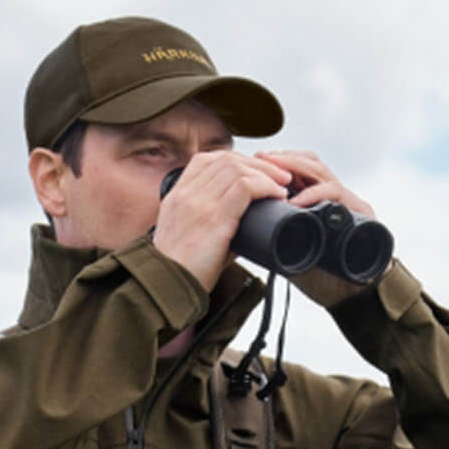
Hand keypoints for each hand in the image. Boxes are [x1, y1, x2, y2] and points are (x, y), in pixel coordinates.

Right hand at [153, 150, 291, 291]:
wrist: (167, 288)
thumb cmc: (181, 271)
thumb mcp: (190, 238)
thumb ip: (213, 225)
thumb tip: (247, 227)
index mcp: (177, 197)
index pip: (207, 160)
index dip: (236, 160)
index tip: (255, 171)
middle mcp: (186, 194)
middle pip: (226, 160)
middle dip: (258, 164)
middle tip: (279, 176)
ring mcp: (198, 204)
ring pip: (238, 169)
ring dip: (267, 173)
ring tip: (282, 186)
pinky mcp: (214, 219)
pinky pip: (245, 187)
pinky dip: (266, 186)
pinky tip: (276, 195)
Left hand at [256, 149, 386, 306]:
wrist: (351, 298)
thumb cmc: (323, 276)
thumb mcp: (293, 251)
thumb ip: (277, 238)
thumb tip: (246, 231)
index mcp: (320, 202)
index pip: (301, 169)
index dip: (279, 162)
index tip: (255, 163)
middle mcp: (336, 197)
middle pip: (311, 164)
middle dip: (284, 159)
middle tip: (261, 160)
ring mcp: (349, 203)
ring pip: (323, 173)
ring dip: (296, 168)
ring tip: (273, 174)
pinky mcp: (362, 213)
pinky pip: (336, 195)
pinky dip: (314, 194)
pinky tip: (295, 201)